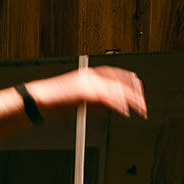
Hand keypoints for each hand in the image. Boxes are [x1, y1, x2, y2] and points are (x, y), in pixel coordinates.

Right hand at [29, 66, 147, 119]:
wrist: (39, 100)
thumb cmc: (54, 102)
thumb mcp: (78, 100)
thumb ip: (96, 102)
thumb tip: (112, 107)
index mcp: (89, 74)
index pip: (114, 73)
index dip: (128, 79)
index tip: (138, 86)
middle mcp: (90, 76)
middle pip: (119, 80)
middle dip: (134, 90)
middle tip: (143, 101)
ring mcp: (88, 83)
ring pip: (117, 89)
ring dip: (131, 100)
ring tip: (141, 109)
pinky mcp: (86, 93)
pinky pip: (108, 98)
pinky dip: (118, 104)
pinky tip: (126, 111)